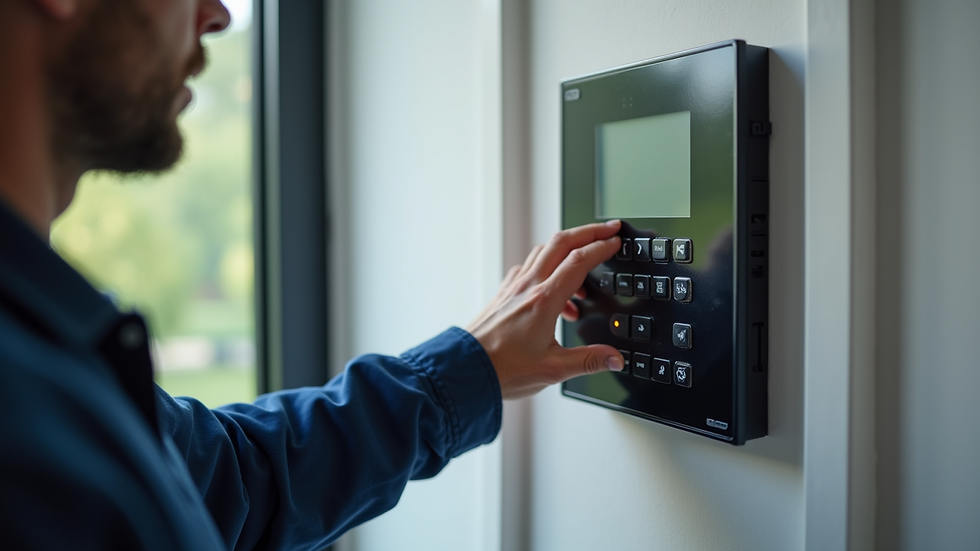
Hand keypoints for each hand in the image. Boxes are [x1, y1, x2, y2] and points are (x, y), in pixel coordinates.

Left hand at [465, 221, 624, 399]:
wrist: (466, 369)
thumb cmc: (503, 368)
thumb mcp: (553, 369)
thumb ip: (588, 361)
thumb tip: (614, 358)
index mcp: (544, 301)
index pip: (579, 261)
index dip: (601, 247)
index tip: (616, 241)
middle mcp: (527, 287)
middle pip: (561, 242)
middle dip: (588, 231)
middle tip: (607, 230)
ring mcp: (513, 288)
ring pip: (543, 251)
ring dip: (566, 247)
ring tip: (583, 262)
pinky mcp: (503, 294)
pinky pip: (528, 267)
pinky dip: (546, 266)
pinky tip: (551, 285)